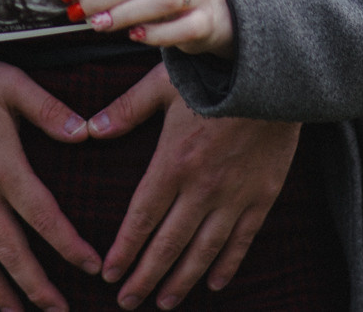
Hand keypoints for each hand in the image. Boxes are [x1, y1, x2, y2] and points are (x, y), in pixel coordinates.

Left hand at [84, 65, 299, 309]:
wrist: (273, 74)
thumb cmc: (213, 75)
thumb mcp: (163, 85)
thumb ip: (126, 109)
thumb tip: (90, 129)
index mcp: (172, 162)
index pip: (141, 219)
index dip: (125, 250)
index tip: (110, 275)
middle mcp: (201, 187)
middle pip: (168, 244)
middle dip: (146, 277)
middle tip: (128, 303)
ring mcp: (234, 195)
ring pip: (203, 249)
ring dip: (182, 280)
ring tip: (165, 303)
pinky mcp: (262, 194)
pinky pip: (242, 239)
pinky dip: (227, 264)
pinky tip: (214, 283)